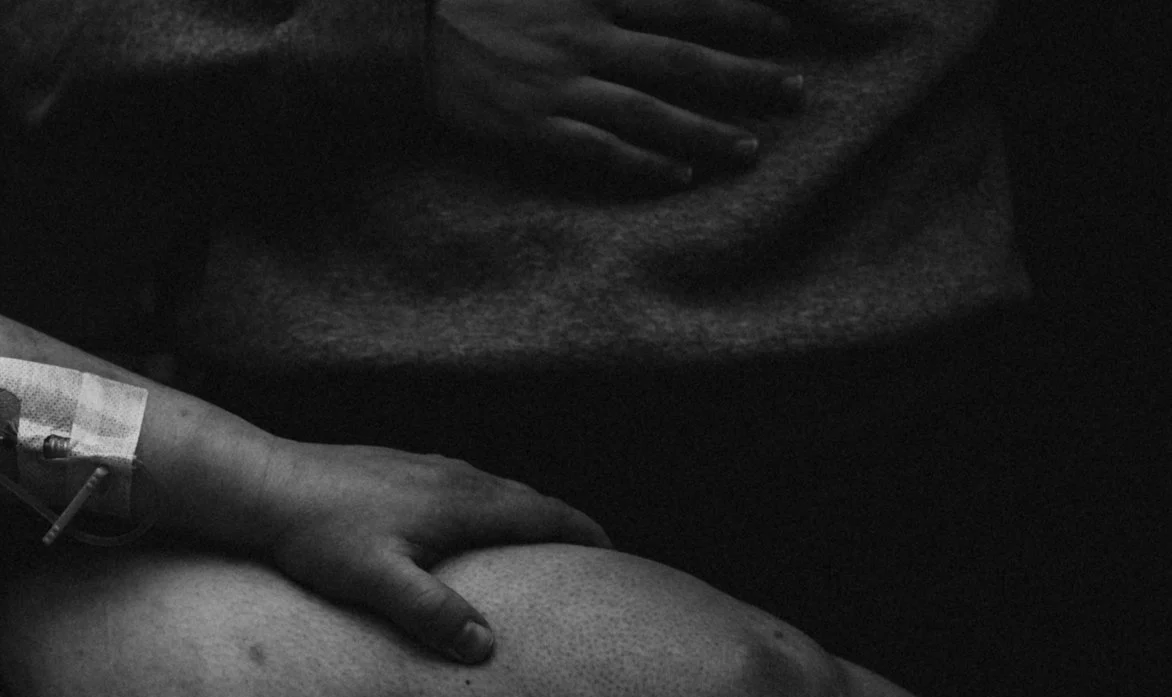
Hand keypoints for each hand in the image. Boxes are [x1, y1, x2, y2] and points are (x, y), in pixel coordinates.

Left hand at [257, 443, 608, 662]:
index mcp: (462, 499)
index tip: (617, 557)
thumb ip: (432, 613)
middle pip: (527, 498)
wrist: (259, 481)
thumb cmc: (315, 533)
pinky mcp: (393, 467)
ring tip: (536, 547)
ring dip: (522, 514)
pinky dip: (483, 507)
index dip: (585, 534)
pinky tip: (462, 527)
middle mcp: (451, 473)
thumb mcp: (377, 581)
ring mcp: (422, 465)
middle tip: (590, 559)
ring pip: (492, 489)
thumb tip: (488, 647)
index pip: (546, 513)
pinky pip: (458, 486)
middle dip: (562, 526)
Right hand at [431, 0, 804, 189]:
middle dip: (745, 76)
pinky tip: (677, 175)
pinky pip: (595, 150)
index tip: (783, 28)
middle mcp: (584, 36)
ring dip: (705, 131)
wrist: (405, 30)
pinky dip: (639, 164)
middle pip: (681, 59)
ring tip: (750, 149)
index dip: (738, 14)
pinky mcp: (530, 124)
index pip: (683, 0)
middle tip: (795, 93)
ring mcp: (558, 85)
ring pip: (648, 112)